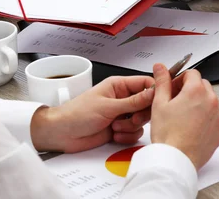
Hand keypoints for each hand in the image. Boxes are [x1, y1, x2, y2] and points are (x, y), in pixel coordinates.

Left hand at [31, 75, 155, 152]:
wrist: (62, 134)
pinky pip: (134, 133)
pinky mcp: (119, 128)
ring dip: (131, 127)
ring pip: (141, 121)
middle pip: (147, 104)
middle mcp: (122, 99)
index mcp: (118, 86)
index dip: (153, 92)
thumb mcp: (108, 106)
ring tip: (115, 126)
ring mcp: (121, 114)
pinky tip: (114, 134)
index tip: (156, 102)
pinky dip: (126, 136)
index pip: (145, 83)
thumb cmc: (77, 114)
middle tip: (132, 118)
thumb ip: (133, 101)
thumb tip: (153, 92)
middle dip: (141, 114)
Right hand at [150, 64, 218, 169]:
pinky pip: (215, 117)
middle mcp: (211, 101)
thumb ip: (162, 81)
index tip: (173, 88)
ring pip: (210, 101)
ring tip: (184, 117)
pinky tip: (192, 127)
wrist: (176, 160)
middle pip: (202, 85)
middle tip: (176, 102)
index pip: (192, 73)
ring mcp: (218, 116)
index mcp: (196, 91)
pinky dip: (206, 119)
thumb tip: (160, 67)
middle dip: (190, 90)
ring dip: (199, 104)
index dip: (180, 79)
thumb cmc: (168, 135)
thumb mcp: (159, 103)